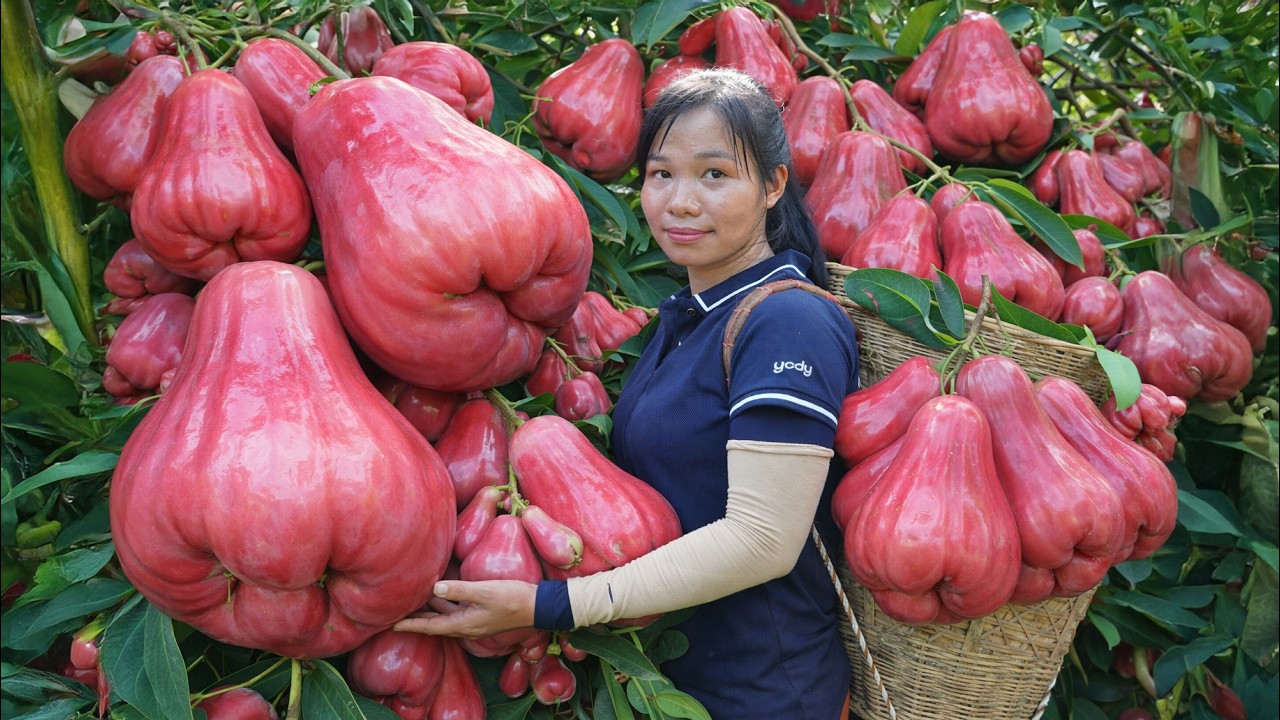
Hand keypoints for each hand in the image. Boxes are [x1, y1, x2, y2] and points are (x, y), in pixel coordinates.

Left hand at [392, 580, 537, 637]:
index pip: (430, 626)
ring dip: (428, 609)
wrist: (538, 607)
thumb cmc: (513, 599)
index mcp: (464, 624)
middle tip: (394, 613)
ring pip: (444, 615)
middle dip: (415, 619)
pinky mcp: (481, 612)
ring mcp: (474, 619)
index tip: (391, 624)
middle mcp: (466, 625)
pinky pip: (456, 608)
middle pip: (434, 623)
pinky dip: (444, 602)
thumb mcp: (485, 592)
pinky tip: (439, 592)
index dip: (410, 625)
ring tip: (411, 601)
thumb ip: (459, 589)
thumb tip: (434, 587)